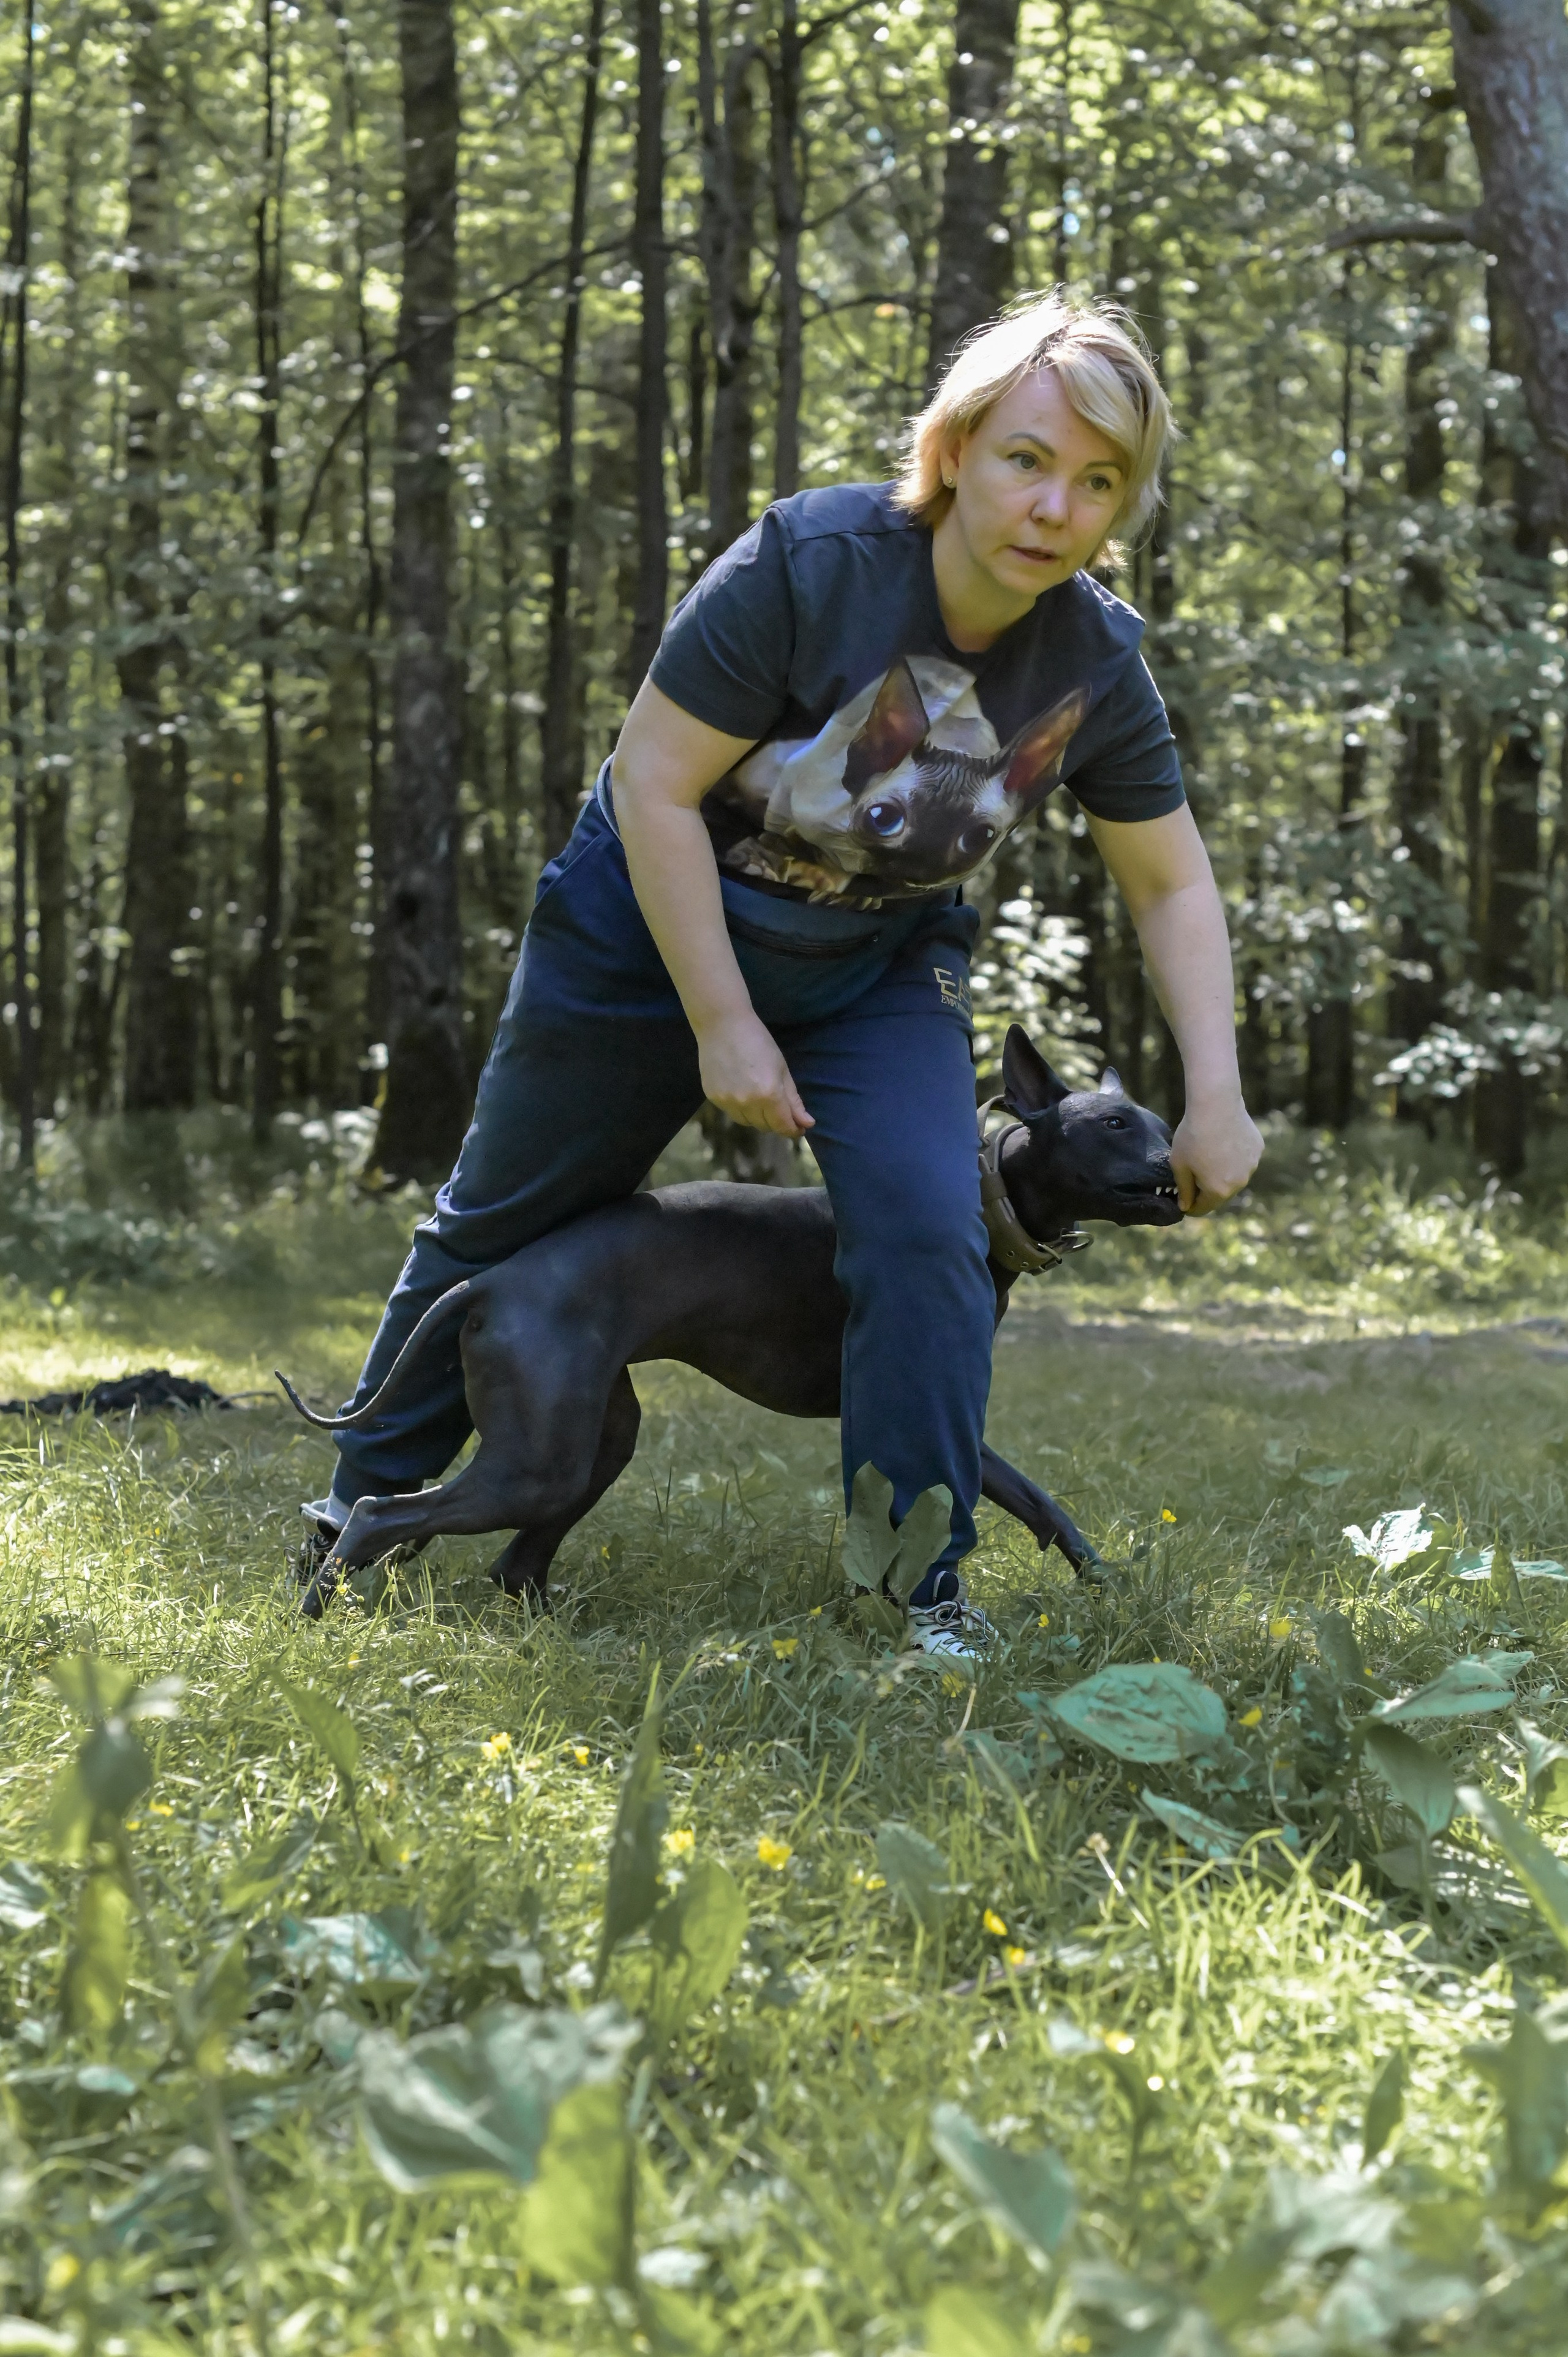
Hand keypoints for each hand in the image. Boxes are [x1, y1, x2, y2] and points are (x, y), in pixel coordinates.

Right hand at [698, 1011, 813, 1136]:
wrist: (723, 1025)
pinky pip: (732, 1112)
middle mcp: (747, 1102)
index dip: (793, 1130)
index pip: (783, 1126)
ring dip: (758, 1117)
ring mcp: (728, 1101)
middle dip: (776, 1122)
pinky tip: (742, 1090)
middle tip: (781, 1110)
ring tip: (760, 1098)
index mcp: (769, 1094)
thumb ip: (794, 1100)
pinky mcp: (713, 1098)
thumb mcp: (782, 1069)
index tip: (799, 1128)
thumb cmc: (758, 1041)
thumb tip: (806, 1123)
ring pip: (748, 1122)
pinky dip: (741, 1108)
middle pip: (765, 1127)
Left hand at [1171, 1096, 1262, 1215]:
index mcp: (1218, 1190)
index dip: (1191, 1207)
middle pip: (1221, 1194)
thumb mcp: (1179, 1164)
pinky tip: (1223, 1142)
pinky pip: (1243, 1159)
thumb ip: (1184, 1189)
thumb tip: (1186, 1206)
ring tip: (1209, 1155)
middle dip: (1207, 1189)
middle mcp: (1239, 1183)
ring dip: (1223, 1172)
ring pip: (1234, 1176)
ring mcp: (1252, 1166)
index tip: (1184, 1201)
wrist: (1216, 1105)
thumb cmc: (1192, 1135)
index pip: (1203, 1208)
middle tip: (1194, 1176)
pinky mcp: (1258, 1149)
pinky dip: (1234, 1157)